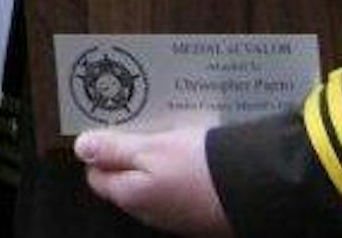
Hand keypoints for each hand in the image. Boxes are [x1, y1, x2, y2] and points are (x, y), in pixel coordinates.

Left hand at [75, 123, 230, 234]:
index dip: (102, 151)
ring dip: (156, 160)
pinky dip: (180, 170)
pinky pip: (179, 188)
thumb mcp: (152, 149)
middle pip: (126, 180)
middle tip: (141, 125)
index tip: (113, 127)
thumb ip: (115, 149)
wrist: (259, 189)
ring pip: (154, 183)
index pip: (98, 176)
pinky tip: (193, 151)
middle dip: (129, 153)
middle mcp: (149, 213)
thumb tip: (82, 147)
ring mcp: (176, 216)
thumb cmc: (200, 166)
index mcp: (131, 196)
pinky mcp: (201, 213)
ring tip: (168, 132)